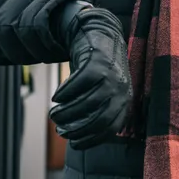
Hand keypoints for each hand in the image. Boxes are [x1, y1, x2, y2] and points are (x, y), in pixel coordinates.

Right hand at [49, 8, 131, 149]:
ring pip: (88, 101)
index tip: (73, 143)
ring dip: (67, 112)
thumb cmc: (98, 70)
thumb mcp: (104, 92)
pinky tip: (56, 96)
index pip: (110, 128)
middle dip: (77, 128)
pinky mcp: (99, 61)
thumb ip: (96, 111)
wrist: (100, 35)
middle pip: (99, 118)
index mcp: (124, 101)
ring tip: (54, 114)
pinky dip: (66, 92)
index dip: (90, 139)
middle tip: (59, 129)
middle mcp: (122, 90)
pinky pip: (81, 82)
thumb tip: (76, 135)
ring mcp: (112, 75)